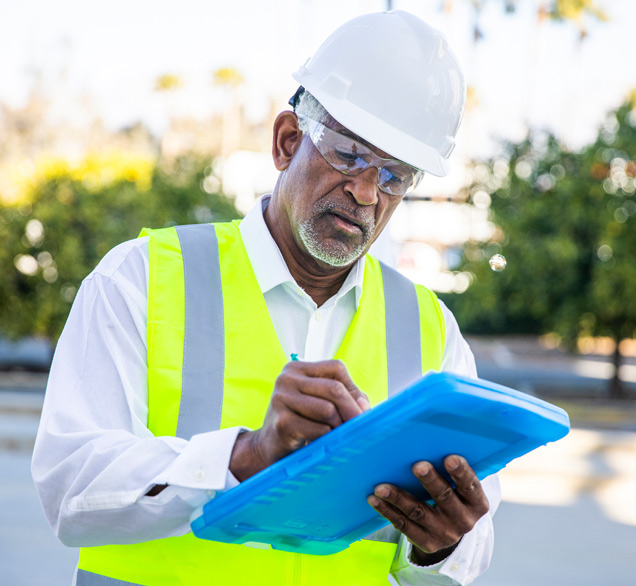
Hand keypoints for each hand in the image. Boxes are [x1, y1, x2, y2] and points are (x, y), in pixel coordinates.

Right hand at [230, 359, 368, 480]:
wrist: (269, 447)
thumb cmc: (302, 422)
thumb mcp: (321, 403)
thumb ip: (345, 397)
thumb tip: (363, 405)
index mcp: (297, 368)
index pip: (336, 368)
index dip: (352, 388)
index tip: (360, 409)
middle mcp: (287, 378)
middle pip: (334, 388)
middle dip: (352, 410)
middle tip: (361, 427)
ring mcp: (281, 398)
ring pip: (328, 409)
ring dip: (339, 426)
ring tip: (336, 435)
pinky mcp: (281, 422)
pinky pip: (319, 429)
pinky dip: (326, 438)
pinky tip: (321, 442)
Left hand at [367, 455, 489, 565]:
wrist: (449, 531)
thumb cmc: (452, 494)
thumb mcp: (460, 487)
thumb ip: (451, 467)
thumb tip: (430, 436)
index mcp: (476, 503)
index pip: (470, 485)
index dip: (461, 472)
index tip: (450, 457)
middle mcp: (463, 520)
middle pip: (444, 497)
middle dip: (430, 481)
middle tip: (417, 465)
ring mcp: (444, 533)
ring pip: (418, 512)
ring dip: (398, 497)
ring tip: (381, 486)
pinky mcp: (426, 542)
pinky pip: (403, 525)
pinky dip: (387, 511)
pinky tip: (374, 499)